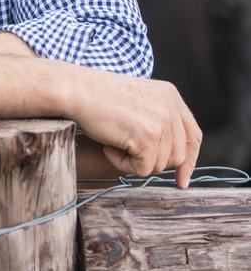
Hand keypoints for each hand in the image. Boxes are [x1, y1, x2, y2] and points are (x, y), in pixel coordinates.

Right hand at [69, 73, 201, 189]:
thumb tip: (173, 159)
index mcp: (171, 96)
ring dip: (134, 161)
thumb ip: (159, 120)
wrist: (76, 90)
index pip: (192, 135)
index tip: (181, 180)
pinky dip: (122, 164)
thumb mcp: (138, 102)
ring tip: (114, 141)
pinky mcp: (148, 137)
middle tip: (124, 147)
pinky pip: (142, 169)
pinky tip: (109, 146)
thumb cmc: (98, 97)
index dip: (189, 161)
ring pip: (159, 165)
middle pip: (177, 156)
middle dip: (152, 160)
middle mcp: (171, 107)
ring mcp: (161, 122)